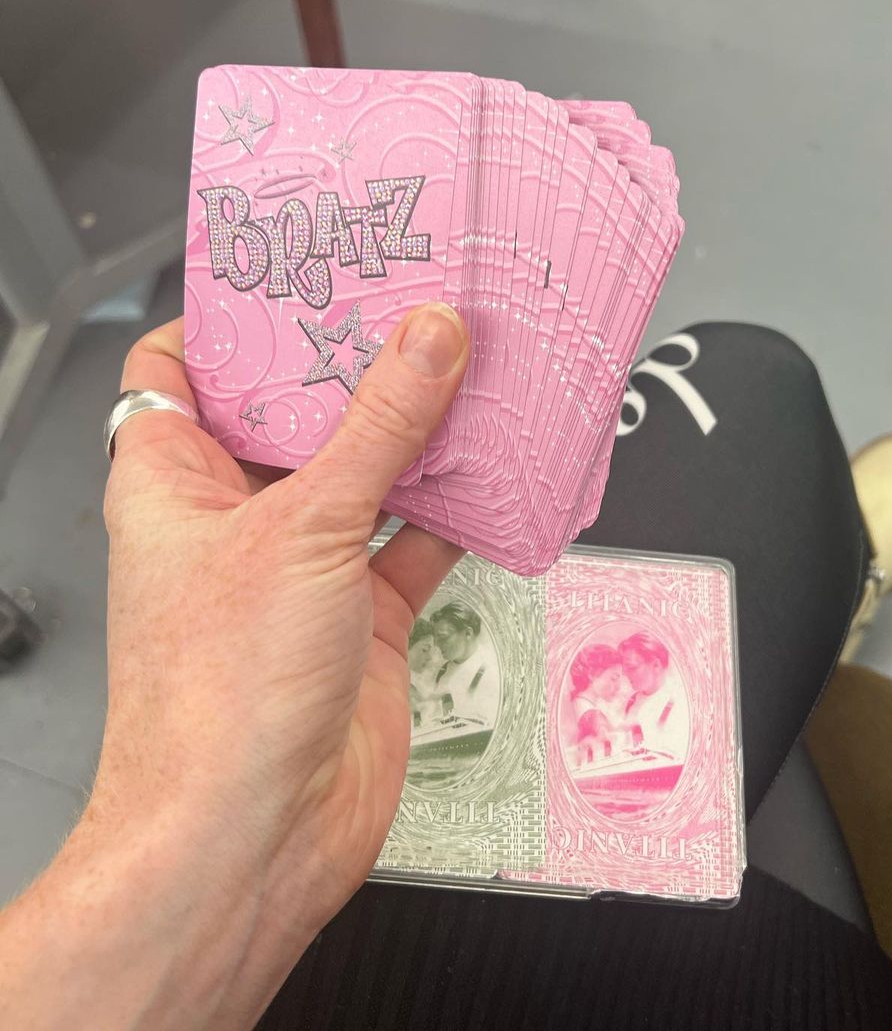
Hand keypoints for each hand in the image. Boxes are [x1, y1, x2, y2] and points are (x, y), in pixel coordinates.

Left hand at [0, 301, 467, 1029]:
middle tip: (416, 304)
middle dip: (358, 365)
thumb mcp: (302, 528)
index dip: (243, 315)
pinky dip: (461, 513)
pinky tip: (499, 476)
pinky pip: (421, 541)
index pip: (193, 368)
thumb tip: (426, 340)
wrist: (255, 836)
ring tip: (473, 371)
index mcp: (179, 479)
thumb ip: (376, 428)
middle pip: (301, 413)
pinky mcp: (364, 612)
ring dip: (423, 434)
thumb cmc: (218, 698)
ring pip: (372, 473)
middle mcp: (240, 517)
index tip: (308, 267)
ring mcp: (307, 565)